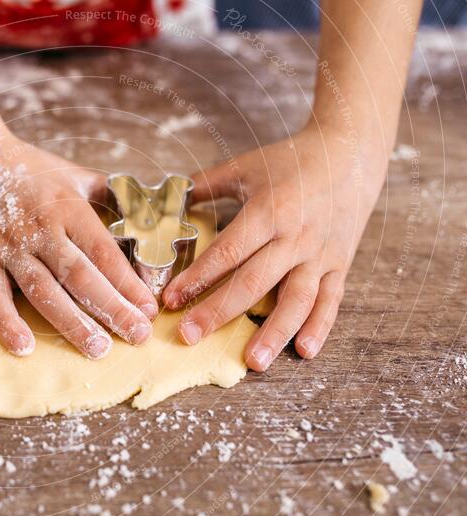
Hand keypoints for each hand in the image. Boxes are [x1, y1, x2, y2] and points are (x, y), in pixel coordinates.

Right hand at [0, 133, 157, 358]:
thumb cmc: (33, 171)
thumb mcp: (77, 176)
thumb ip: (114, 199)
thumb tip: (152, 225)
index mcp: (68, 207)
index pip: (104, 252)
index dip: (128, 283)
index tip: (149, 309)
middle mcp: (39, 228)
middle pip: (80, 276)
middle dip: (112, 309)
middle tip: (138, 336)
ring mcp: (8, 246)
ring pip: (43, 291)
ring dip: (72, 323)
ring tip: (98, 350)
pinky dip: (7, 323)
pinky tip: (24, 347)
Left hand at [163, 125, 387, 369]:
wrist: (351, 152)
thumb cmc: (291, 160)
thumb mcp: (246, 166)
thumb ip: (205, 184)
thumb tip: (166, 198)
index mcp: (268, 211)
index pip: (227, 252)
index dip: (197, 278)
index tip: (171, 300)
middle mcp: (295, 237)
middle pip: (254, 282)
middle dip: (219, 312)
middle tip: (189, 337)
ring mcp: (319, 254)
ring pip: (296, 299)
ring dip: (274, 332)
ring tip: (252, 362)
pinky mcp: (339, 264)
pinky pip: (331, 300)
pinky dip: (320, 327)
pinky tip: (304, 350)